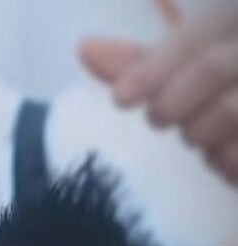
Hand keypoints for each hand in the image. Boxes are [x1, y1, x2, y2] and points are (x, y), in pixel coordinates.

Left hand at [79, 1, 237, 183]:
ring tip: (204, 137)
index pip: (203, 33)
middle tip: (162, 118)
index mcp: (235, 22)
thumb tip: (84, 47)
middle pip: (215, 66)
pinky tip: (225, 158)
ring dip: (205, 132)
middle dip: (176, 100)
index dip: (158, 65)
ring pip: (231, 109)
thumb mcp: (190, 74)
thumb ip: (145, 62)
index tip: (121, 98)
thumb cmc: (230, 103)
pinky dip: (229, 161)